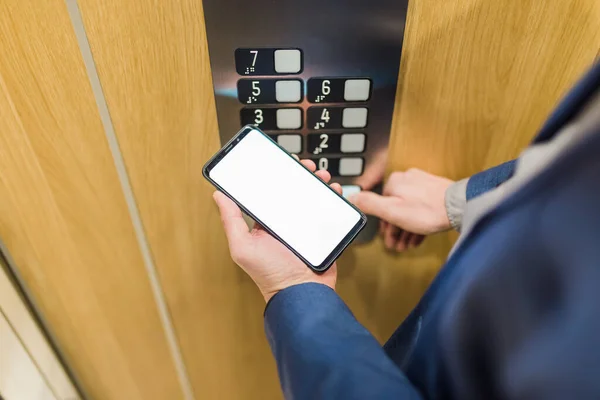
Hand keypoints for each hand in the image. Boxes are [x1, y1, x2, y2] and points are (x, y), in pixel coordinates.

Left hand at [213, 159, 341, 302]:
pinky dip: (332, 198)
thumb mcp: (243, 247)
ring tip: (321, 175)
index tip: (280, 162)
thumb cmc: (270, 275)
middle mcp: (285, 224)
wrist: (302, 293)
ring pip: (312, 198)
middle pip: (293, 191)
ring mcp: (305, 228)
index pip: (268, 193)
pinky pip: (328, 211)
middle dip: (299, 175)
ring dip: (317, 183)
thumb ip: (231, 221)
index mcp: (265, 224)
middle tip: (304, 165)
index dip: (274, 176)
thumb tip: (218, 195)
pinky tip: (334, 189)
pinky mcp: (322, 234)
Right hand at [349, 168, 453, 251]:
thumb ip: (369, 204)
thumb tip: (349, 198)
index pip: (382, 205)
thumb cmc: (427, 211)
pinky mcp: (435, 190)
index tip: (388, 239)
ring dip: (407, 229)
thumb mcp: (391, 211)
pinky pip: (422, 208)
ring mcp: (423, 184)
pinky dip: (418, 223)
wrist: (459, 207)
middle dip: (396, 230)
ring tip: (408, 244)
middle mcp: (408, 180)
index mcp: (394, 182)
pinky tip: (419, 236)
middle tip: (398, 245)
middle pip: (396, 208)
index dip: (384, 226)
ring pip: (409, 210)